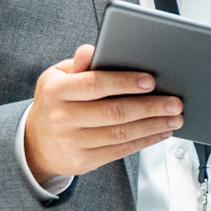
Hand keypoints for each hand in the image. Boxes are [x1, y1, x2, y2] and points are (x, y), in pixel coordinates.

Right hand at [22, 45, 182, 182]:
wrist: (36, 142)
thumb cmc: (56, 102)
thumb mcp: (58, 77)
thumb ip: (79, 64)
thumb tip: (91, 49)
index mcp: (56, 90)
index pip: (94, 84)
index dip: (125, 82)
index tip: (151, 81)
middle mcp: (61, 117)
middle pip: (114, 112)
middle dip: (150, 107)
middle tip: (175, 102)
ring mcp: (72, 141)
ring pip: (121, 133)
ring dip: (153, 125)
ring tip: (175, 117)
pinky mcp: (83, 160)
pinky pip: (120, 150)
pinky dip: (145, 140)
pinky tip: (161, 132)